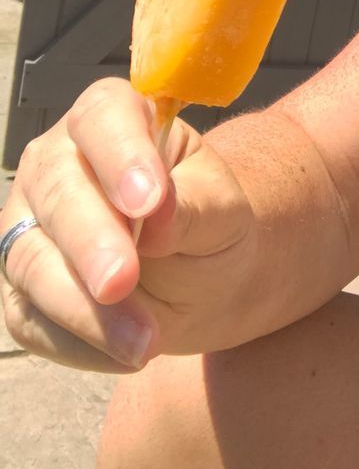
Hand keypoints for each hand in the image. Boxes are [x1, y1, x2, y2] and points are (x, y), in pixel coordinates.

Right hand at [0, 78, 256, 371]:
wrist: (207, 273)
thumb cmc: (213, 221)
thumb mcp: (225, 209)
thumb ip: (194, 205)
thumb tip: (158, 212)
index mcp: (115, 119)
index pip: (103, 117)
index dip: (121, 155)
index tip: (149, 199)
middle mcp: (59, 162)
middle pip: (57, 190)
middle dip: (91, 241)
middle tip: (124, 280)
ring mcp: (31, 224)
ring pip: (32, 260)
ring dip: (85, 307)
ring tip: (147, 338)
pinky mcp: (23, 289)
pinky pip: (32, 318)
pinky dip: (79, 342)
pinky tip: (128, 351)